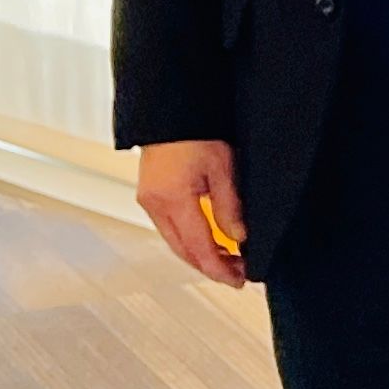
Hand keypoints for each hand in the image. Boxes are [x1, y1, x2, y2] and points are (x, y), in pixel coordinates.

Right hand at [135, 140, 247, 287]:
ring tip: (227, 260)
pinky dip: (188, 240)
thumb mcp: (223, 167)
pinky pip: (169, 228)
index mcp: (173, 199)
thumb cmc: (197, 130)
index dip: (220, 269)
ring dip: (199, 255)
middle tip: (237, 274)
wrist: (170, 109)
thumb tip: (239, 238)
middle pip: (183, 251)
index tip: (239, 279)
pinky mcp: (150, 195)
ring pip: (174, 242)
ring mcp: (149, 201)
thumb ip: (229, 206)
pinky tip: (207, 240)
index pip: (199, 248)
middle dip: (210, 267)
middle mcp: (155, 204)